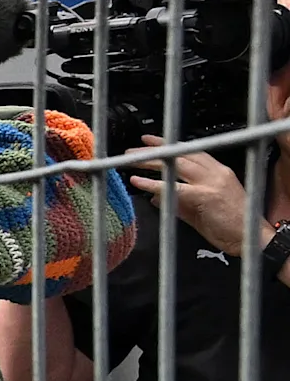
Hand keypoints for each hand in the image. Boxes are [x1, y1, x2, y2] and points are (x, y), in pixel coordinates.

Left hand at [127, 149, 255, 258]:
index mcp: (219, 172)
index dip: (170, 145)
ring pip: (177, 164)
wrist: (252, 240)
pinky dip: (153, 183)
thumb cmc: (231, 227)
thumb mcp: (201, 209)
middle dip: (155, 149)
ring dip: (150, 160)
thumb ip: (178, 201)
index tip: (150, 141)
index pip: (191, 151)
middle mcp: (216, 172)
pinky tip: (137, 181)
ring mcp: (212, 182)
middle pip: (181, 153)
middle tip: (132, 149)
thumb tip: (154, 196)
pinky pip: (175, 187)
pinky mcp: (206, 196)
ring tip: (129, 159)